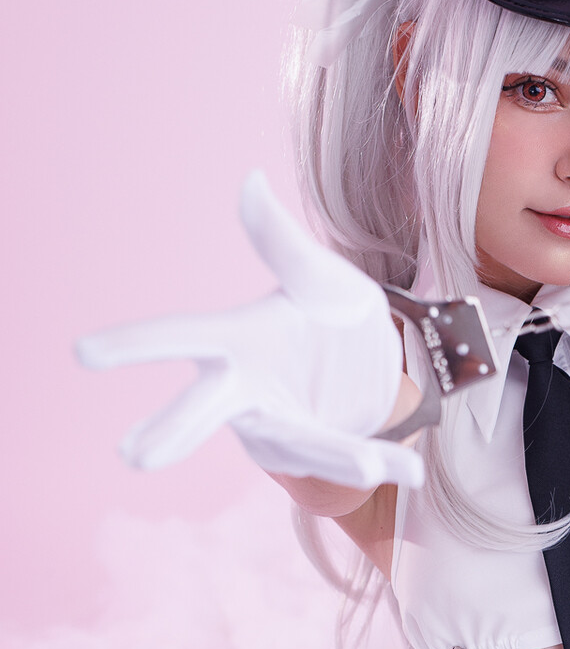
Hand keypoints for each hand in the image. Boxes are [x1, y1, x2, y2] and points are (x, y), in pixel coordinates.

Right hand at [77, 172, 427, 490]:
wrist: (373, 368)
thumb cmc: (328, 315)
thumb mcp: (319, 276)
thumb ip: (282, 243)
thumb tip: (250, 182)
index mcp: (237, 343)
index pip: (181, 338)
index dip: (134, 345)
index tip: (82, 353)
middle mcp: (247, 393)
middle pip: (206, 410)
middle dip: (175, 430)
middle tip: (137, 455)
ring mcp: (281, 429)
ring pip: (295, 445)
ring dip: (330, 454)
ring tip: (370, 464)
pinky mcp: (320, 454)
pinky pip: (346, 458)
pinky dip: (380, 460)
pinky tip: (409, 466)